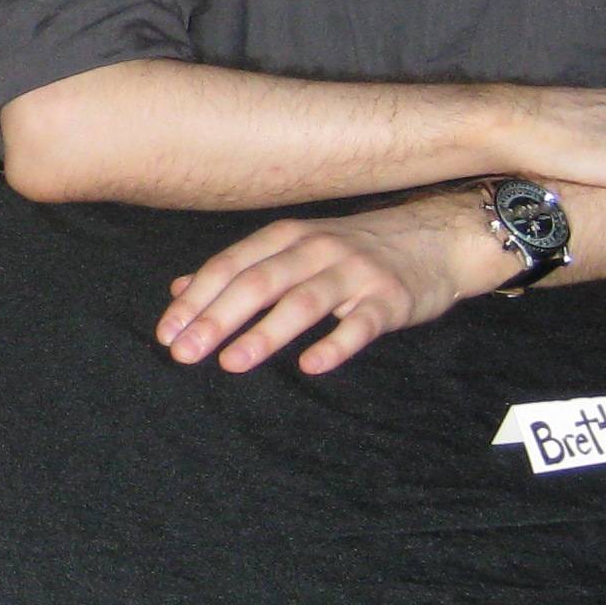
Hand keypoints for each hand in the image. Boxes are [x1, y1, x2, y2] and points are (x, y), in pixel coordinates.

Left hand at [158, 191, 487, 375]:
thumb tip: (181, 290)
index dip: (196, 299)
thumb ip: (240, 269)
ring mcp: (355, 272)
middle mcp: (316, 248)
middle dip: (217, 318)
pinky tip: (310, 368)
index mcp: (286, 236)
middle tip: (185, 353)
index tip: (167, 333)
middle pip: (259, 282)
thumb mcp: (294, 249)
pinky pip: (360, 324)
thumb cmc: (353, 250)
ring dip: (265, 333)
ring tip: (231, 362)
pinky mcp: (389, 299)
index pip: (230, 266)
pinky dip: (335, 345)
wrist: (438, 239)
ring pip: (303, 302)